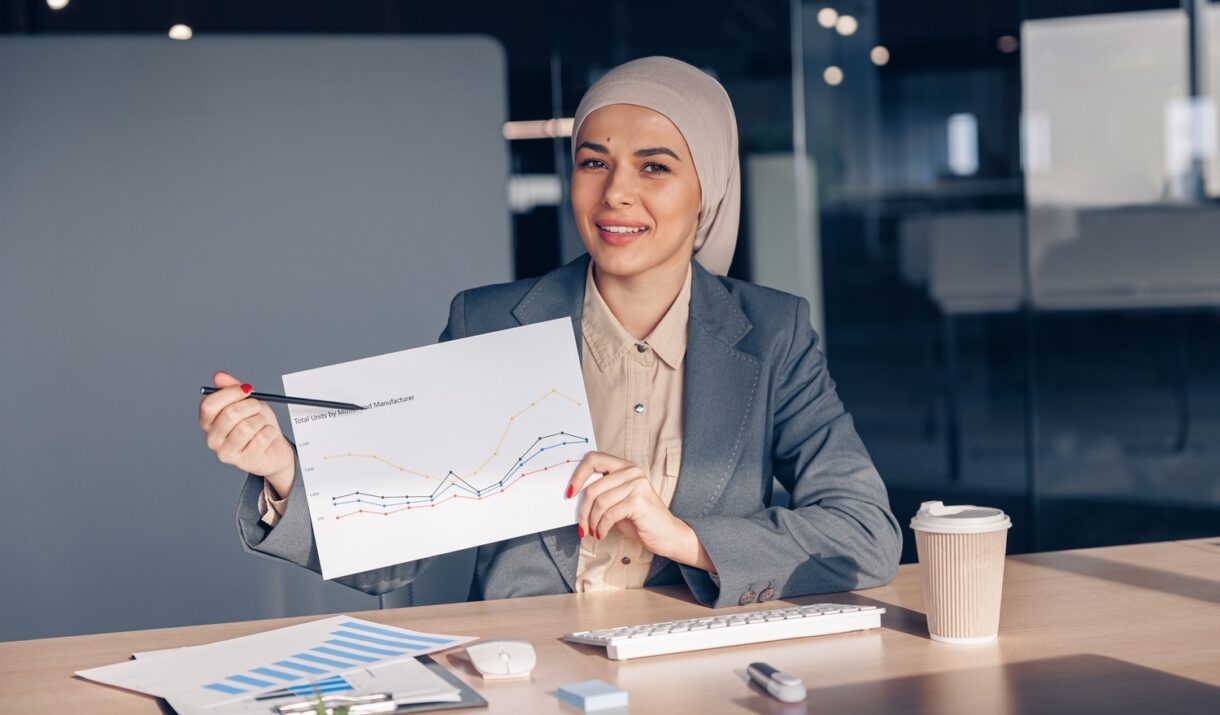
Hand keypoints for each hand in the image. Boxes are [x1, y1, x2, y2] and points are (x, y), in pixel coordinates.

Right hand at [198, 371, 295, 497]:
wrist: (274, 448)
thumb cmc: (258, 424)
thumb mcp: (247, 402)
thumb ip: (233, 388)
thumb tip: (219, 375)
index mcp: (208, 422)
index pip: (209, 405)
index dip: (230, 393)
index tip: (247, 389)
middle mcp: (212, 439)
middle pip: (230, 414)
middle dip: (251, 406)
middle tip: (258, 408)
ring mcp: (226, 453)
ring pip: (247, 427)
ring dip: (261, 421)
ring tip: (262, 424)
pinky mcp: (243, 462)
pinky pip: (261, 438)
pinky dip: (270, 432)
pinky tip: (267, 436)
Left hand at [566, 451, 713, 570]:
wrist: (667, 535)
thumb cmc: (639, 519)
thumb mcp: (617, 502)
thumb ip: (601, 493)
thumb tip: (572, 496)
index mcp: (624, 467)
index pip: (593, 459)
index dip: (577, 475)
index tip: (569, 493)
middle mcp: (632, 471)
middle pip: (593, 487)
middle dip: (582, 511)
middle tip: (582, 527)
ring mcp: (637, 484)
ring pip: (599, 502)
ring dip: (592, 522)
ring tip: (594, 532)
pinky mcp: (639, 501)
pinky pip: (609, 514)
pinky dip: (601, 527)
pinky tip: (602, 534)